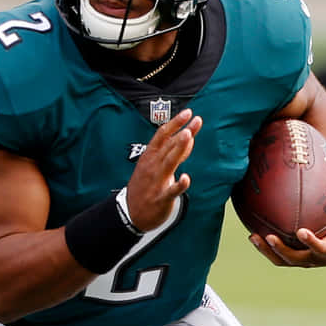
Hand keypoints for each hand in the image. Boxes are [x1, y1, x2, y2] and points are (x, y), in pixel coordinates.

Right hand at [124, 111, 201, 229]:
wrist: (129, 213)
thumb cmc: (145, 187)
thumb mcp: (154, 165)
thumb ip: (173, 152)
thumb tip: (189, 137)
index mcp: (150, 157)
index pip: (162, 135)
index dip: (175, 123)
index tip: (188, 112)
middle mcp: (153, 166)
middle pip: (168, 145)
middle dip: (182, 131)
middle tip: (195, 119)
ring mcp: (157, 182)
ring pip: (169, 162)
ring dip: (178, 149)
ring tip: (188, 135)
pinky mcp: (161, 198)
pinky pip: (171, 191)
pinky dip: (178, 185)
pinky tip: (186, 178)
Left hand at [249, 169, 325, 266]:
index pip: (320, 248)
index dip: (310, 242)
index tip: (301, 232)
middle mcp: (316, 259)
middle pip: (295, 258)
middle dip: (281, 249)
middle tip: (269, 236)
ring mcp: (304, 261)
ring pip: (283, 260)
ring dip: (267, 251)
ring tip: (253, 237)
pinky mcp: (296, 261)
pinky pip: (278, 257)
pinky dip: (266, 249)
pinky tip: (253, 236)